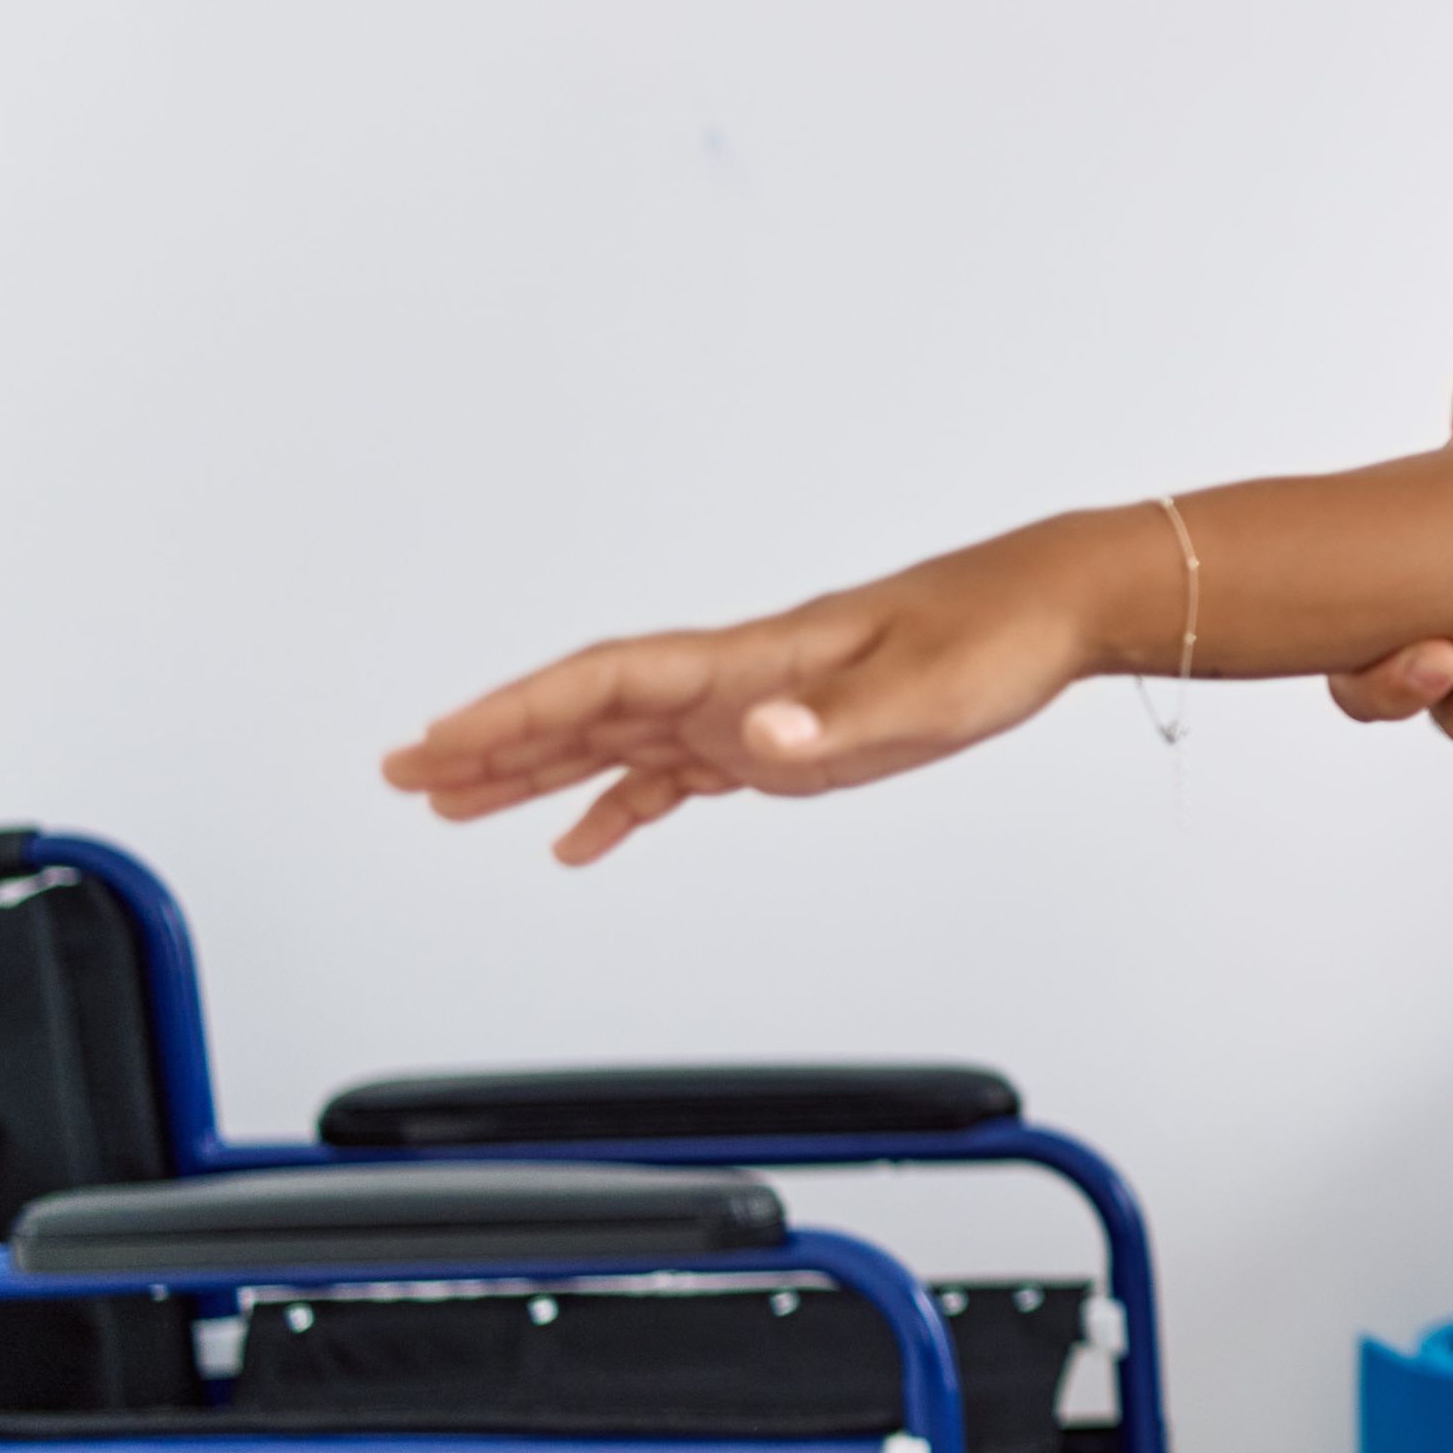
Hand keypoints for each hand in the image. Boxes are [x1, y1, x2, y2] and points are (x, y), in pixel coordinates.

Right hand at [384, 537, 1096, 865]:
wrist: (1050, 611)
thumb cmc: (992, 636)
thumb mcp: (922, 691)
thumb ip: (837, 722)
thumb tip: (762, 743)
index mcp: (751, 661)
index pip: (606, 684)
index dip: (517, 711)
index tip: (441, 740)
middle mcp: (735, 681)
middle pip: (586, 710)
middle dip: (491, 740)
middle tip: (402, 772)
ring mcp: (753, 708)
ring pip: (616, 741)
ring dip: (532, 770)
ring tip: (448, 801)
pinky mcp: (784, 738)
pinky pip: (674, 774)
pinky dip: (618, 805)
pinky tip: (579, 840)